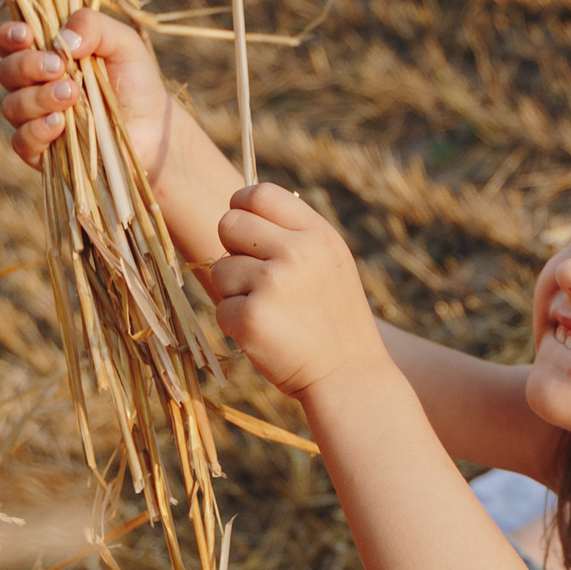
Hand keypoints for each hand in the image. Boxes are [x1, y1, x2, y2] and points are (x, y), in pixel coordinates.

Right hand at [0, 9, 171, 173]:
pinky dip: (37, 130)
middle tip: (59, 67)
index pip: (9, 41)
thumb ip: (94, 26)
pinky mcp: (42, 151)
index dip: (9, 36)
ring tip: (72, 94)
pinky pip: (22, 142)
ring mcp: (34, 119)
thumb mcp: (123, 43)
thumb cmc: (136, 80)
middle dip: (27, 66)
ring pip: (12, 107)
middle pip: (6, 72)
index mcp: (45, 54)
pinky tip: (59, 123)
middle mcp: (32, 85)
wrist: (154, 128)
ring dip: (38, 98)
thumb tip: (61, 39)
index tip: (27, 34)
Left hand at [209, 183, 385, 397]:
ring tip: (271, 312)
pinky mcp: (251, 317)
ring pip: (220, 269)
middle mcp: (297, 252)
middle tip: (255, 277)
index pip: (260, 193)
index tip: (243, 228)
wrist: (350, 375)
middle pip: (229, 224)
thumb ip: (293, 233)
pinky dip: (235, 325)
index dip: (241, 205)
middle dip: (232, 249)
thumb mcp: (328, 262)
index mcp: (317, 234)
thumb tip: (241, 208)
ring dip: (235, 292)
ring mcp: (272, 284)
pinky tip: (266, 335)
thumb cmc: (333, 319)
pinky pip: (220, 308)